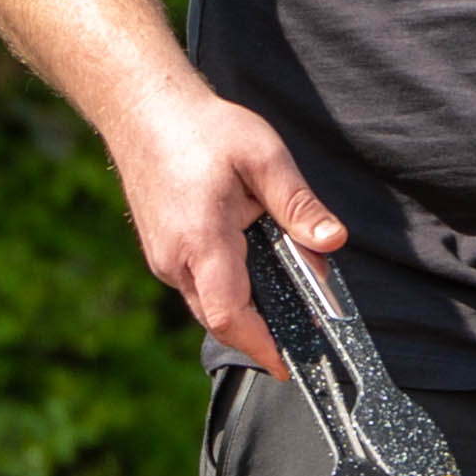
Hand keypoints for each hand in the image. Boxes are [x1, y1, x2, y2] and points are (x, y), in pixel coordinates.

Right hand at [111, 86, 343, 380]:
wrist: (142, 110)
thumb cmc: (202, 128)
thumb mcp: (263, 156)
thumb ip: (298, 204)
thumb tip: (333, 242)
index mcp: (201, 240)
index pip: (230, 316)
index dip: (261, 346)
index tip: (289, 365)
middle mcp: (174, 260)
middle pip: (222, 319)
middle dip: (262, 332)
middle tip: (305, 330)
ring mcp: (163, 259)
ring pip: (209, 305)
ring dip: (247, 309)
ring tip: (286, 294)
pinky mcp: (162, 253)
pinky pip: (199, 288)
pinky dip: (230, 290)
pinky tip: (255, 267)